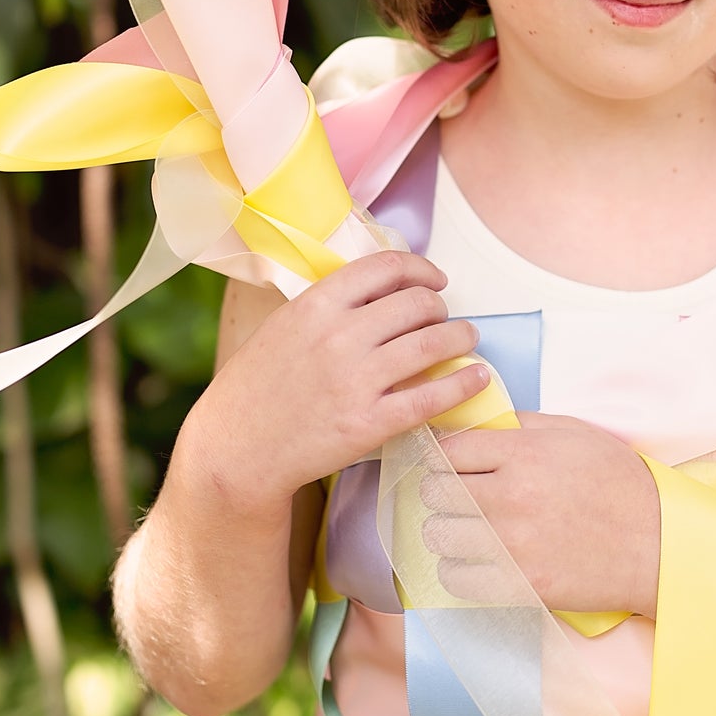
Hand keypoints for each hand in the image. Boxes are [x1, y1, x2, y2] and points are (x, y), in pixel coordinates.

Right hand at [176, 251, 487, 524]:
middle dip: (440, 306)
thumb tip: (383, 286)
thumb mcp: (284, 326)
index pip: (386, 267)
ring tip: (468, 339)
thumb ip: (330, 304)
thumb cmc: (258, 386)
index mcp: (317, 304)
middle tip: (446, 317)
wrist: (237, 448)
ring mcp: (356, 381)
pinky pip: (431, 397)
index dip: (421, 268)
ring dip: (461, 337)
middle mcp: (339, 336)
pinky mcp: (369, 423)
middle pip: (416, 303)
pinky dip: (463, 383)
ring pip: (432, 344)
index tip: (435, 279)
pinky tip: (478, 377)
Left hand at [425, 413, 660, 618]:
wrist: (658, 546)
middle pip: (435, 491)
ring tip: (466, 530)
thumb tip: (477, 423)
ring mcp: (513, 544)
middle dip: (442, 490)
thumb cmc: (621, 486)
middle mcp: (513, 496)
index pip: (449, 449)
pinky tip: (476, 561)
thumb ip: (523, 424)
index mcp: (525, 454)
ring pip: (438, 534)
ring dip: (447, 530)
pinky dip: (458, 570)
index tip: (450, 463)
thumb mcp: (577, 434)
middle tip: (458, 496)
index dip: (445, 455)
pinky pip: (455, 578)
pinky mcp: (519, 585)